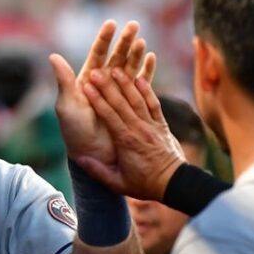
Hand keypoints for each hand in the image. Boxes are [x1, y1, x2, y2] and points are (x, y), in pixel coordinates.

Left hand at [49, 20, 156, 164]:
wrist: (91, 153)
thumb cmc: (75, 131)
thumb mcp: (67, 105)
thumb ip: (64, 80)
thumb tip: (52, 55)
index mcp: (87, 81)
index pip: (96, 55)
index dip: (104, 39)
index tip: (111, 23)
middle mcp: (103, 84)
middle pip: (116, 57)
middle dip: (125, 41)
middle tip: (134, 25)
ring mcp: (117, 93)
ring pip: (129, 68)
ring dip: (136, 54)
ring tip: (143, 40)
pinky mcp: (129, 104)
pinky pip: (140, 84)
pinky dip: (146, 71)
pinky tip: (151, 58)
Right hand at [78, 68, 185, 201]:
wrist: (174, 183)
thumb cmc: (144, 184)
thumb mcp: (117, 183)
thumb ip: (97, 171)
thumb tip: (79, 157)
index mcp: (125, 141)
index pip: (109, 115)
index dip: (97, 99)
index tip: (86, 86)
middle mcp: (139, 129)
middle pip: (121, 102)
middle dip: (107, 85)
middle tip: (96, 71)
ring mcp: (152, 125)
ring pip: (137, 99)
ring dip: (126, 83)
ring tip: (115, 68)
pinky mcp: (162, 124)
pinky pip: (154, 104)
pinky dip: (147, 90)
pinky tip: (140, 78)